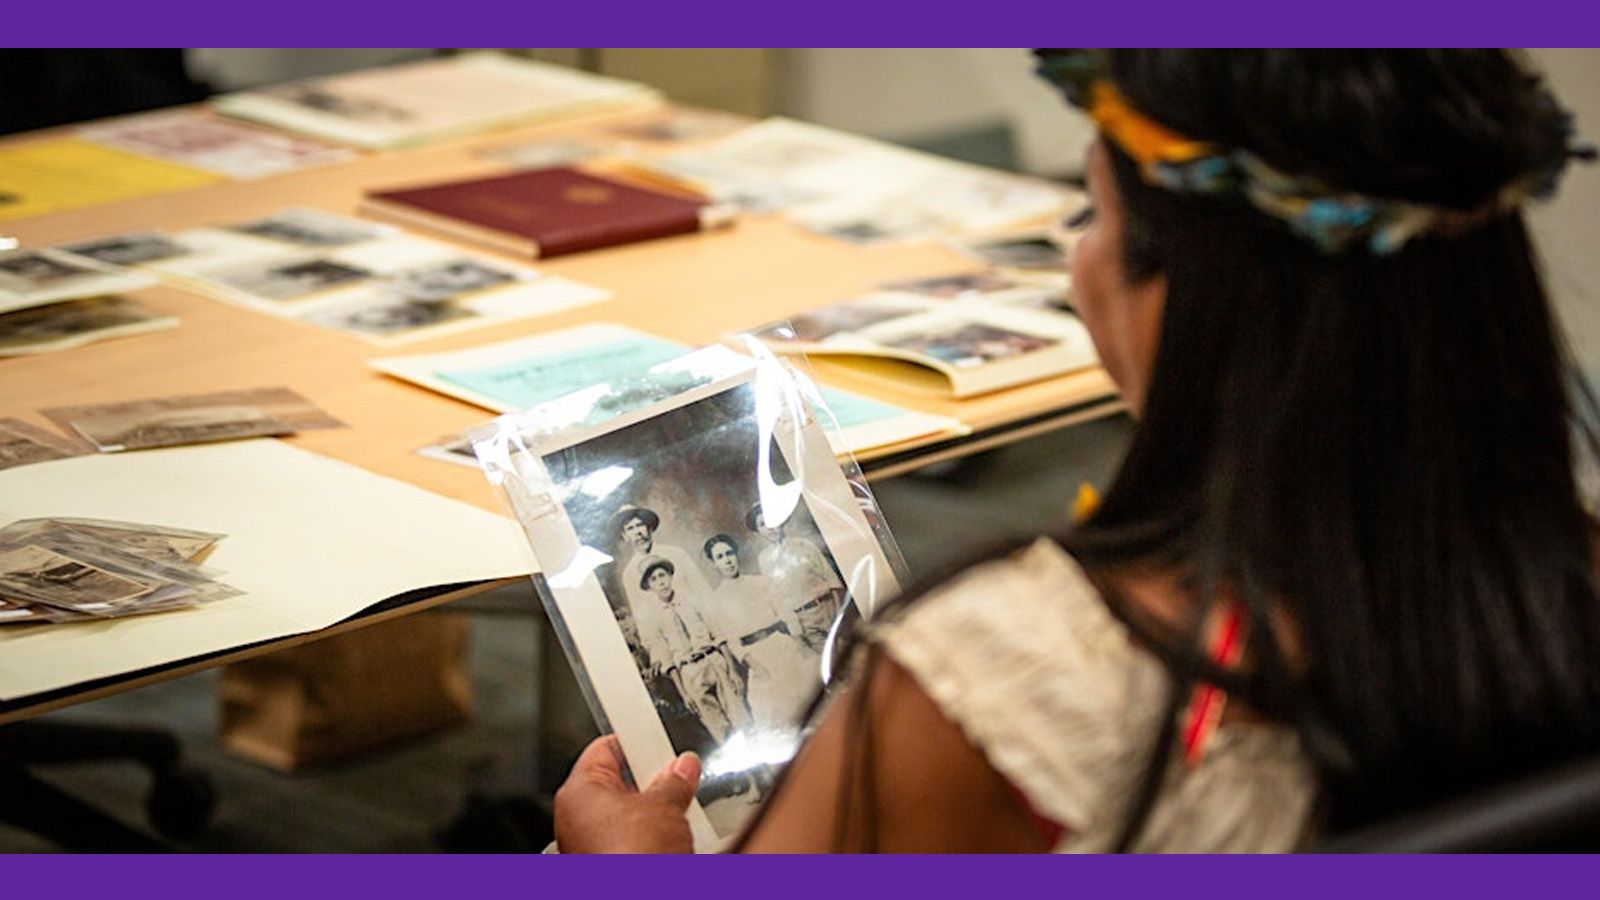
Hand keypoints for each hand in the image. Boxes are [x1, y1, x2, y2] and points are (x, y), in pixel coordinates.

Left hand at [554, 735, 700, 853]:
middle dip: (649, 781)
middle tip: (675, 778)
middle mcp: (575, 819)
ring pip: (625, 815)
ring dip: (652, 813)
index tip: (658, 740)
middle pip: (617, 783)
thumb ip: (674, 781)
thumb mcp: (665, 807)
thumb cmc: (633, 859)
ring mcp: (588, 847)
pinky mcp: (605, 865)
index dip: (635, 741)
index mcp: (577, 793)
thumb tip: (682, 768)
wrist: (639, 896)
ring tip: (675, 812)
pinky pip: (629, 841)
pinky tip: (669, 840)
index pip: (604, 749)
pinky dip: (649, 838)